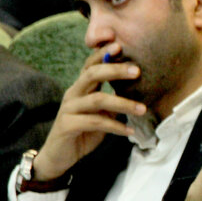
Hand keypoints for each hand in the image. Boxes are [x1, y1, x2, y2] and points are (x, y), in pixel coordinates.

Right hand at [31, 43, 145, 180]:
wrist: (59, 156)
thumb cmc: (82, 131)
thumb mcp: (100, 113)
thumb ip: (112, 101)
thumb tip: (136, 90)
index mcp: (80, 88)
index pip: (91, 65)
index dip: (103, 54)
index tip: (120, 44)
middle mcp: (73, 94)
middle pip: (92, 75)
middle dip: (115, 70)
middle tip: (137, 70)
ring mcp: (68, 109)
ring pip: (97, 99)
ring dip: (123, 103)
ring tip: (142, 109)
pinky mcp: (67, 125)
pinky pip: (95, 122)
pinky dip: (115, 126)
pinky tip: (130, 131)